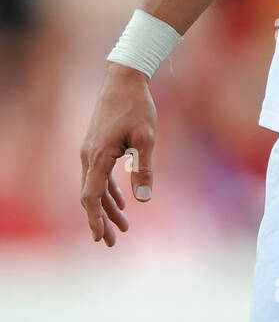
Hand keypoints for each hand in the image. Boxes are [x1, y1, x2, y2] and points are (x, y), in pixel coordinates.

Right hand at [79, 63, 156, 246]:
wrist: (124, 79)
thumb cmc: (137, 106)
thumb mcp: (146, 138)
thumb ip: (144, 168)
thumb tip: (144, 199)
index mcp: (98, 156)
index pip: (91, 196)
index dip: (95, 219)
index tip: (100, 238)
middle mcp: (89, 156)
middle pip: (91, 196)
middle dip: (101, 220)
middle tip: (111, 243)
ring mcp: (91, 151)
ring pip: (96, 187)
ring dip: (107, 207)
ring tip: (122, 227)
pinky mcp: (98, 146)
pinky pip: (100, 175)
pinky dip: (109, 190)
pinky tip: (123, 201)